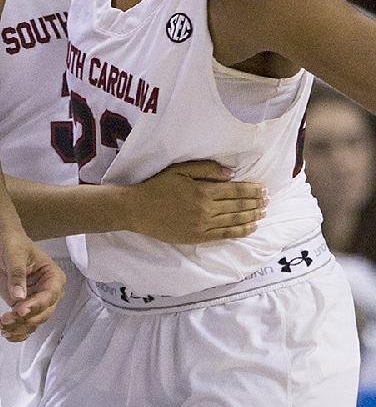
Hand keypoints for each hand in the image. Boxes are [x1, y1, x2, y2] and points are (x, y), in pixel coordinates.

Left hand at [0, 230, 65, 341]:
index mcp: (53, 277)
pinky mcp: (23, 307)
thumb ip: (17, 274)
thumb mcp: (14, 253)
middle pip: (42, 313)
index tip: (20, 310)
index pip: (49, 296)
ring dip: (18, 328)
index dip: (35, 306)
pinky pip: (23, 324)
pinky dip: (15, 331)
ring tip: (0, 324)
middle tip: (6, 319)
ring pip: (32, 322)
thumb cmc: (12, 243)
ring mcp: (35, 301)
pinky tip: (4, 332)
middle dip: (24, 319)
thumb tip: (18, 296)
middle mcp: (48, 292)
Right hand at [130, 161, 266, 243]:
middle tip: (268, 201)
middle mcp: (206, 209)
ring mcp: (202, 225)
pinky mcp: (197, 237)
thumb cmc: (157, 186)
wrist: (137, 209)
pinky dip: (239, 232)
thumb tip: (230, 173)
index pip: (235, 190)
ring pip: (234, 221)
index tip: (264, 189)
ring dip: (251, 217)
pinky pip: (224, 235)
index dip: (252, 190)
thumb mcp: (179, 170)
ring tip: (263, 213)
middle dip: (255, 203)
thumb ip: (206, 169)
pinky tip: (250, 228)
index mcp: (203, 191)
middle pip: (238, 206)